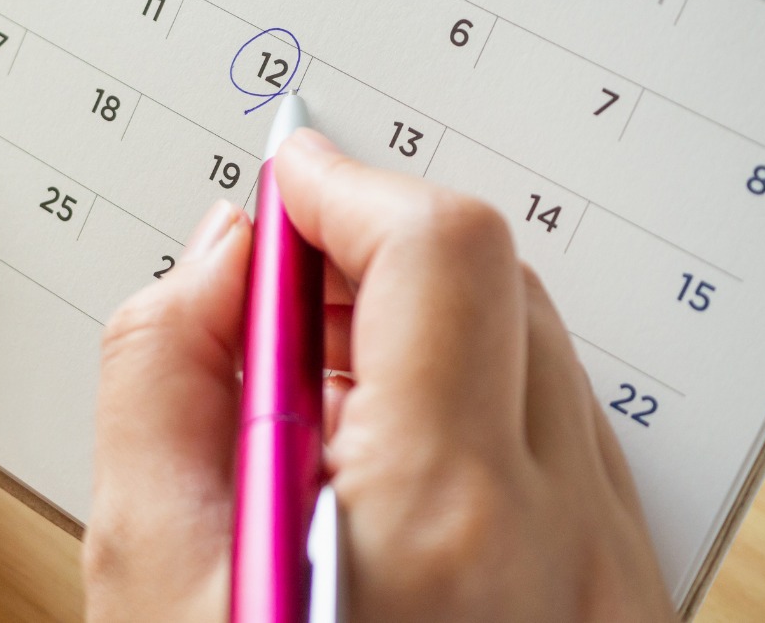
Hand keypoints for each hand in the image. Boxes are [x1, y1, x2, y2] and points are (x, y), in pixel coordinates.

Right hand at [84, 131, 675, 621]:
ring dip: (416, 328)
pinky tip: (379, 464)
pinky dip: (463, 399)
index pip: (437, 254)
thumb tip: (223, 257)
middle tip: (277, 297)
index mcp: (442, 521)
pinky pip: (553, 431)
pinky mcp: (620, 593)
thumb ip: (160, 372)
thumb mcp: (144, 572)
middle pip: (494, 283)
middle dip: (372, 254)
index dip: (346, 187)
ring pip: (530, 349)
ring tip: (314, 401)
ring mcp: (613, 571)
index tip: (286, 181)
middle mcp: (564, 538)